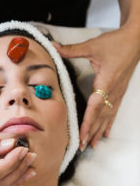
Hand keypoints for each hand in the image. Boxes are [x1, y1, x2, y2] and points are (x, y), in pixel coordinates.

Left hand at [54, 24, 139, 148]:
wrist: (136, 39)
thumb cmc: (116, 42)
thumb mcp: (92, 45)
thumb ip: (72, 49)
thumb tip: (54, 46)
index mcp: (106, 83)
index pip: (95, 108)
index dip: (88, 124)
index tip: (82, 137)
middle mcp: (113, 91)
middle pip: (101, 116)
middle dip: (92, 132)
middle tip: (83, 146)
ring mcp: (118, 93)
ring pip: (108, 116)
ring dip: (100, 131)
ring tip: (94, 144)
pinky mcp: (120, 91)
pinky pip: (114, 110)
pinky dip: (109, 122)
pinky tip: (107, 132)